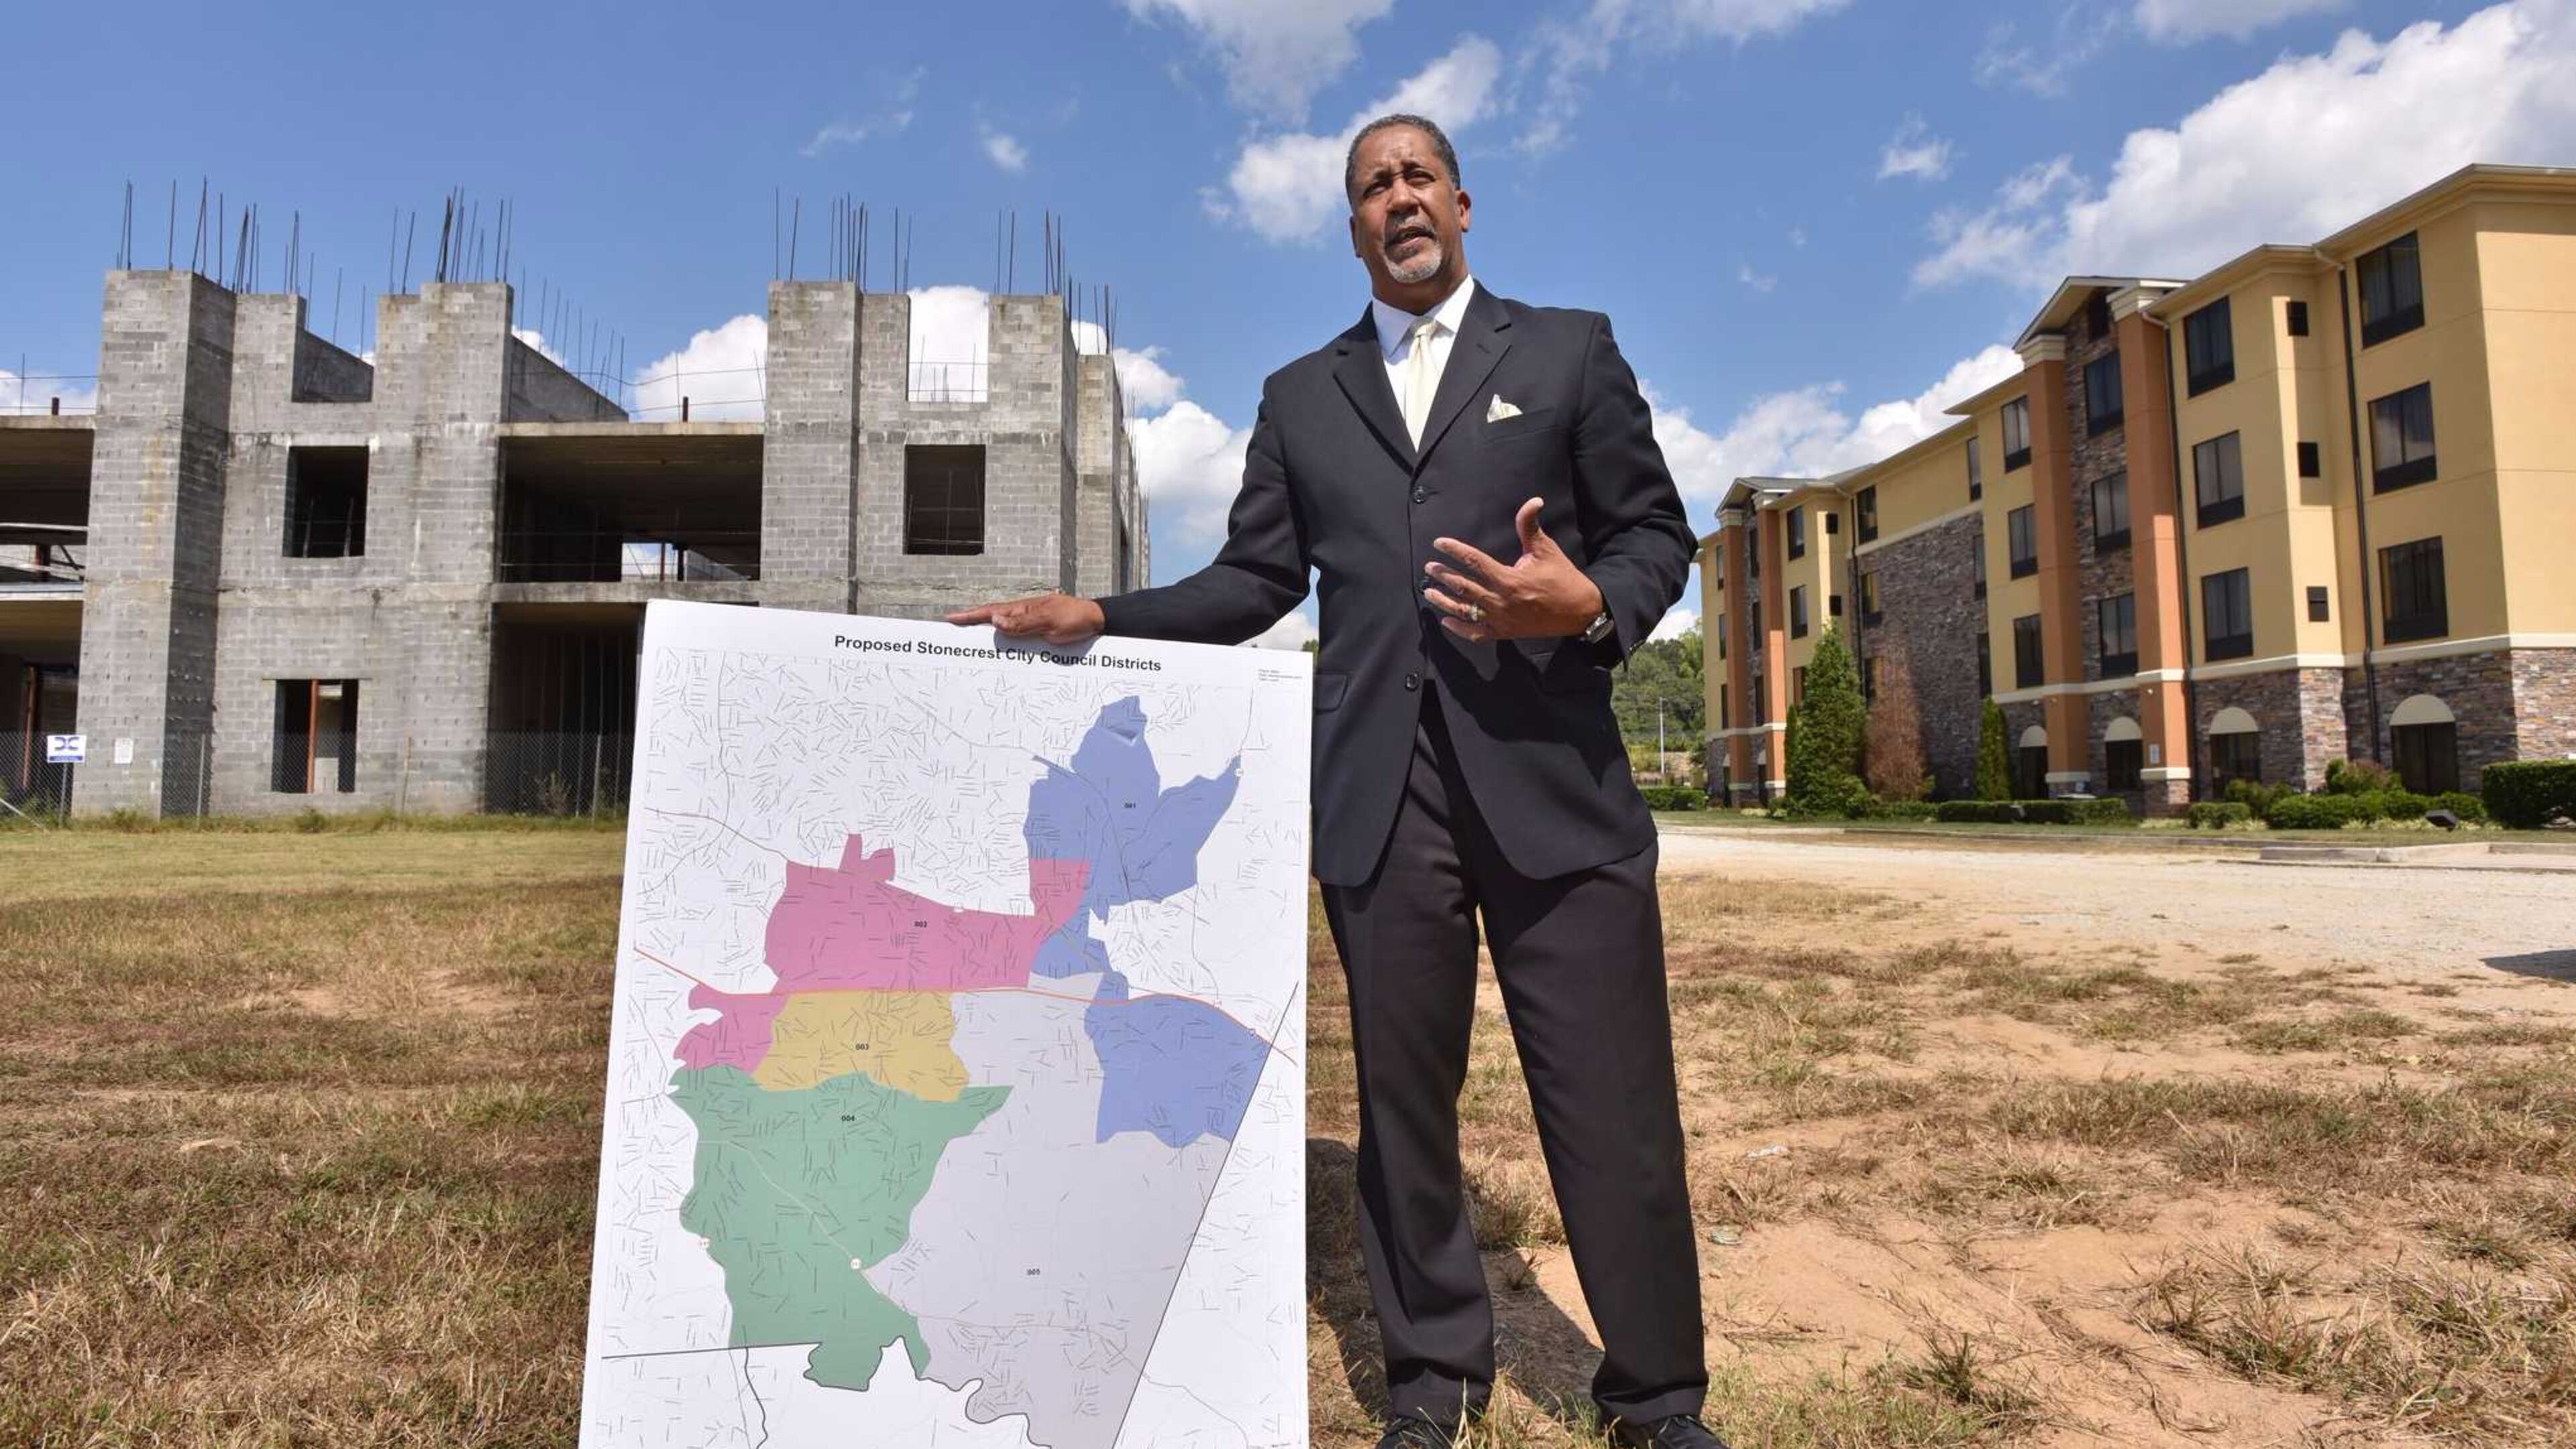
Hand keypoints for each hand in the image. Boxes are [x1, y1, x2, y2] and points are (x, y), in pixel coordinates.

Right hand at [945, 592, 1106, 644]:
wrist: (1097, 621)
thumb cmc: (1075, 618)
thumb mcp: (1049, 621)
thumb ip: (1023, 623)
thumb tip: (995, 622)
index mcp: (1022, 609)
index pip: (990, 612)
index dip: (969, 616)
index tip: (950, 619)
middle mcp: (1023, 615)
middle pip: (992, 621)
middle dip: (971, 625)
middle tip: (952, 632)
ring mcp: (1030, 624)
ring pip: (1003, 631)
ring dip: (987, 636)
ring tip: (969, 644)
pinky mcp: (1039, 633)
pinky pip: (1017, 639)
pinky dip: (1006, 643)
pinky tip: (1001, 650)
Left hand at [1423, 498, 1605, 642]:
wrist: (1579, 611)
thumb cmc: (1562, 577)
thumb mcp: (1546, 549)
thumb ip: (1530, 526)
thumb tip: (1533, 500)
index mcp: (1509, 579)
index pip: (1474, 562)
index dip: (1454, 550)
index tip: (1439, 543)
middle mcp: (1501, 601)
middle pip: (1464, 587)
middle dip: (1444, 576)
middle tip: (1429, 568)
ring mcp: (1501, 620)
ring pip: (1465, 611)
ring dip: (1444, 602)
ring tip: (1428, 592)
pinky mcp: (1505, 633)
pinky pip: (1477, 634)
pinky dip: (1460, 629)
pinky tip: (1446, 621)